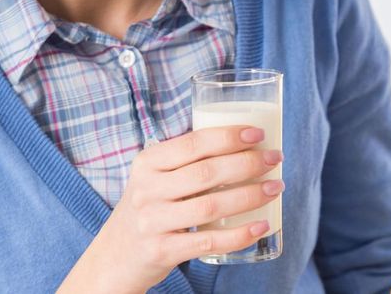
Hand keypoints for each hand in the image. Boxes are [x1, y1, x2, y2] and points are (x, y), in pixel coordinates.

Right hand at [57, 125, 283, 293]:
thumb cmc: (149, 209)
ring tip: (275, 188)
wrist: (115, 257)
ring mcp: (153, 221)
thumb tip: (243, 143)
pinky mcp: (162, 251)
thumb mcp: (154, 178)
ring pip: (211, 205)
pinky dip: (239, 233)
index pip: (193, 143)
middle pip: (207, 172)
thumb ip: (185, 161)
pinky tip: (261, 225)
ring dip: (250, 195)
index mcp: (147, 163)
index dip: (228, 136)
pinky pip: (208, 241)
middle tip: (275, 159)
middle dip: (248, 164)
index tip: (258, 134)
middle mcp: (147, 190)